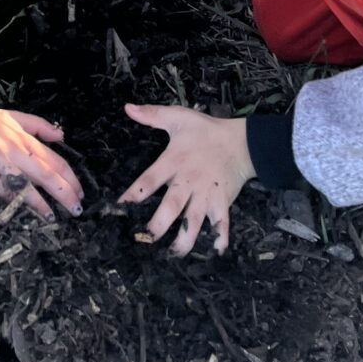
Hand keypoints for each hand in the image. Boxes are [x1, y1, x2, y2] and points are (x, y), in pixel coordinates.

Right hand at [0, 103, 82, 219]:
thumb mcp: (15, 116)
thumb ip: (39, 126)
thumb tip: (61, 136)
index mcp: (25, 140)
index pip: (55, 161)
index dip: (70, 178)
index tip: (79, 193)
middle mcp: (16, 152)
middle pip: (46, 174)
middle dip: (64, 193)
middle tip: (76, 210)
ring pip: (24, 184)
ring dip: (40, 202)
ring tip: (52, 216)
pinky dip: (10, 199)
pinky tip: (20, 210)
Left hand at [119, 104, 252, 255]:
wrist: (241, 141)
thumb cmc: (206, 131)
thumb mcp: (178, 117)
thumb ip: (152, 115)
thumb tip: (128, 107)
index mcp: (174, 162)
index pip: (150, 178)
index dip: (136, 192)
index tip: (121, 205)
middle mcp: (188, 181)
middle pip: (172, 205)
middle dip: (160, 223)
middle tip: (147, 238)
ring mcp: (206, 194)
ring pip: (195, 220)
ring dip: (186, 238)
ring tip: (175, 254)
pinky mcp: (223, 201)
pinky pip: (222, 223)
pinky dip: (220, 237)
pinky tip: (216, 252)